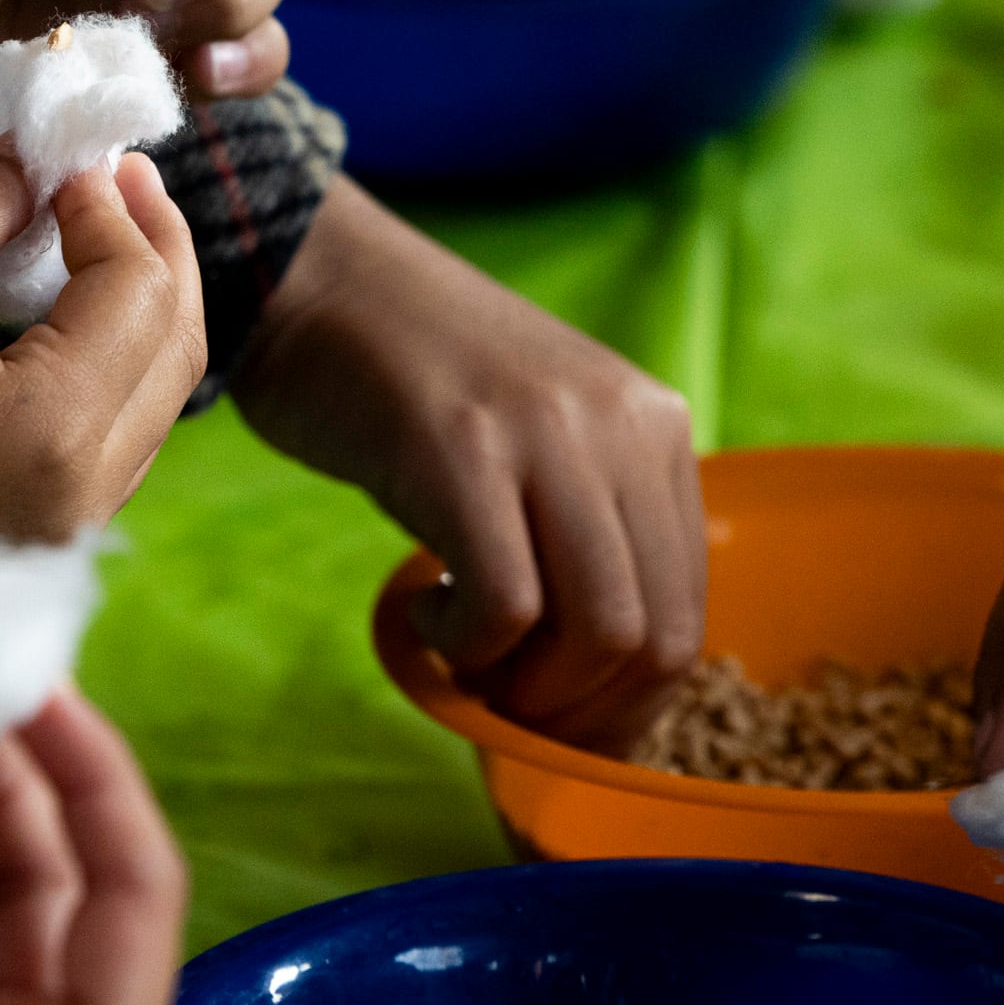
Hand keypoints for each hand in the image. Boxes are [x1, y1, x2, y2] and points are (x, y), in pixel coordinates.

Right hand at [0, 148, 206, 693]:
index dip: (112, 206)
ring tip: (94, 230)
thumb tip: (31, 162)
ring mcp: (66, 532)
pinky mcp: (35, 547)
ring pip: (153, 399)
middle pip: (174, 346)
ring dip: (138, 308)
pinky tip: (62, 315)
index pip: (140, 287)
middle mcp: (85, 493)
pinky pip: (111, 442)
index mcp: (53, 429)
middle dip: (153, 247)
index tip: (66, 158)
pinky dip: (107, 367)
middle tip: (113, 175)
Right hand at [231, 182, 704, 751]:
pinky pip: (505, 609)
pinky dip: (465, 648)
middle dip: (582, 713)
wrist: (316, 278)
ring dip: (528, 691)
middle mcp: (620, 425)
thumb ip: (585, 521)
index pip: (687, 608)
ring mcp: (545, 434)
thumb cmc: (414, 378)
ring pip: (598, 632)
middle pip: (655, 636)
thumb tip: (599, 675)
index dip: (630, 700)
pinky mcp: (463, 453)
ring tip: (466, 663)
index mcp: (653, 424)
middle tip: (506, 709)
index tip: (562, 725)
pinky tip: (422, 614)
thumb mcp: (538, 433)